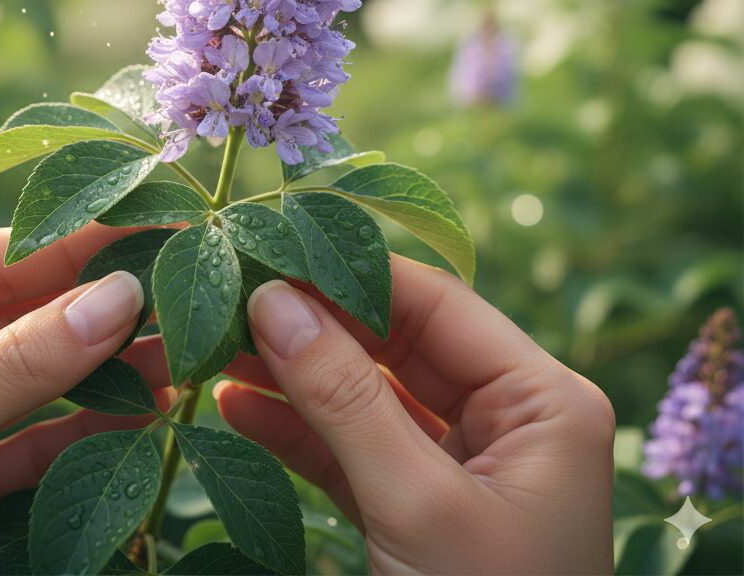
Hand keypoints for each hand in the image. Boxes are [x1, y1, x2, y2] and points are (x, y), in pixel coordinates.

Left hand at [0, 225, 170, 574]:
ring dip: (104, 369)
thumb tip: (117, 299)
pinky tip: (144, 414)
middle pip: (18, 317)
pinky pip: (33, 452)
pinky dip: (88, 436)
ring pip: (35, 384)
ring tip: (180, 347)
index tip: (144, 224)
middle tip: (177, 283)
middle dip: (95, 304)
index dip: (69, 243)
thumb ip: (10, 372)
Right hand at [216, 256, 615, 574]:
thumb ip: (345, 397)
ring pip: (363, 393)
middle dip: (311, 324)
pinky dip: (294, 429)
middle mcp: (507, 417)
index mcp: (542, 400)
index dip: (349, 273)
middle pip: (393, 343)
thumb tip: (272, 300)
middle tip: (231, 295)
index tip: (269, 251)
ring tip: (215, 346)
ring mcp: (459, 462)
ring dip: (291, 374)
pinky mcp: (416, 503)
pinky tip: (234, 406)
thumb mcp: (417, 505)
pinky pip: (350, 447)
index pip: (435, 303)